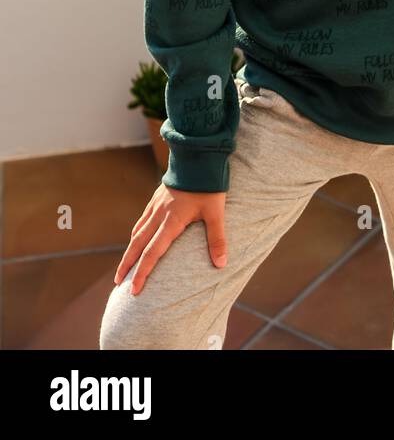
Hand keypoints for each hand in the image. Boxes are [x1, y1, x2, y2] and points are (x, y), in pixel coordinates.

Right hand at [112, 182, 227, 294]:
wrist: (198, 156)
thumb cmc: (207, 185)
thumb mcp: (216, 213)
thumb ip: (217, 239)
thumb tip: (221, 264)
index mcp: (171, 221)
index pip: (152, 253)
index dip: (142, 273)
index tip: (134, 290)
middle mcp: (159, 215)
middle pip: (137, 245)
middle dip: (127, 265)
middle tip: (118, 283)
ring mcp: (156, 206)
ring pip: (137, 231)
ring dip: (129, 250)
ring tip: (125, 265)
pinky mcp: (157, 197)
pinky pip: (142, 219)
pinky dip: (136, 232)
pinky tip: (136, 237)